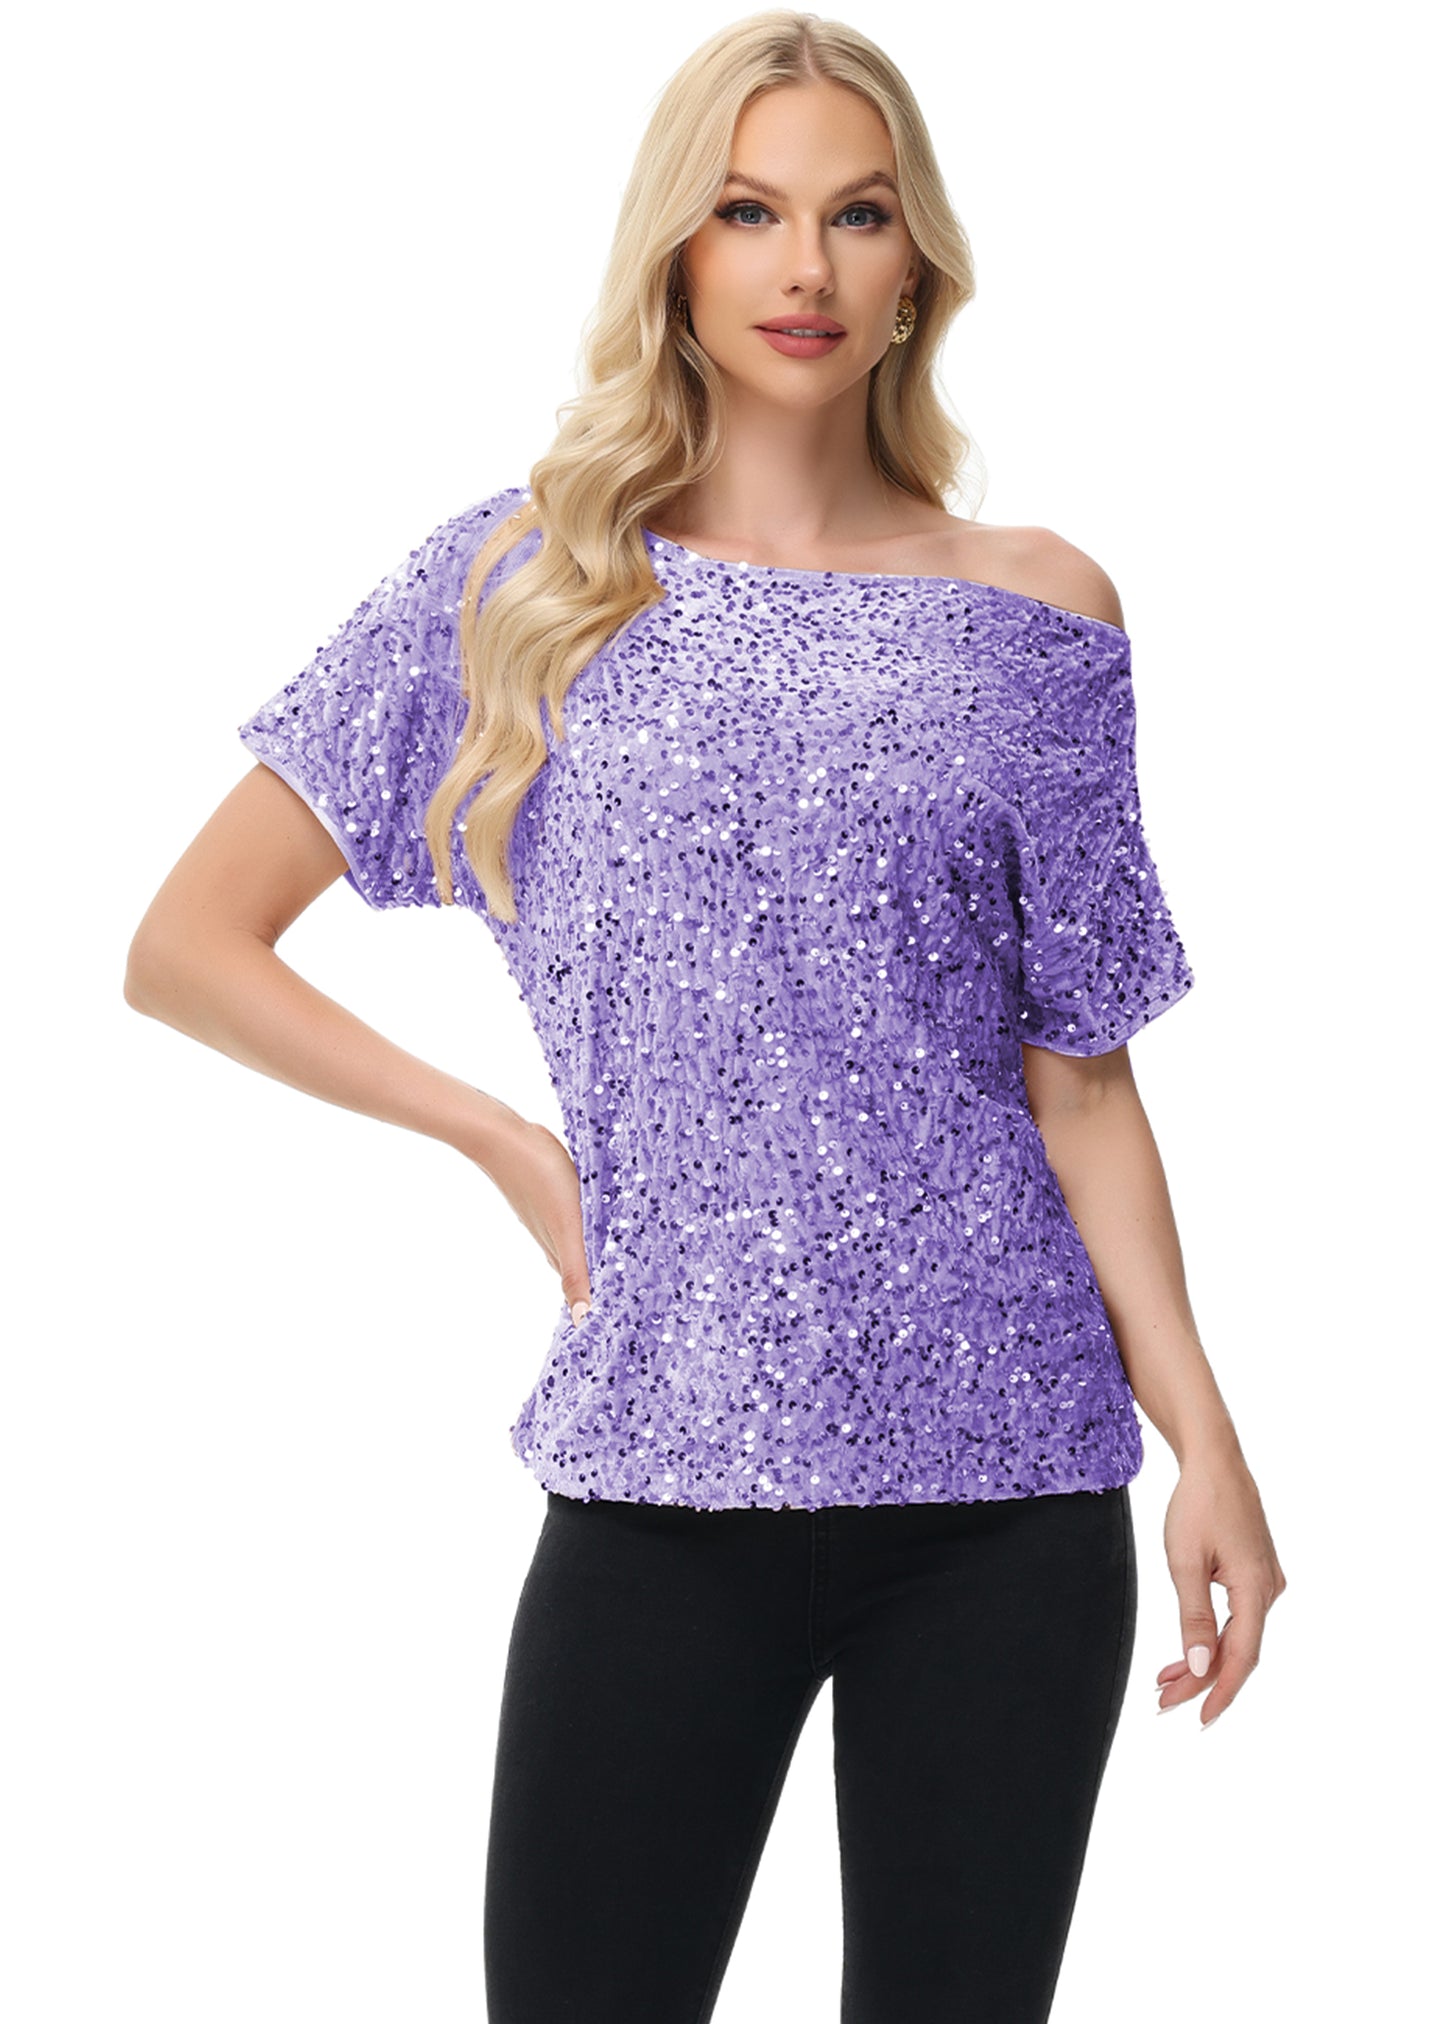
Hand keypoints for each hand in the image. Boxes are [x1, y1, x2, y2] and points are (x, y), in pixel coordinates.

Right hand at [466, 1115, 593, 1327]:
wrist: (500, 1136)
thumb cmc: (538, 1177)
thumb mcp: (567, 1226)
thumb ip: (576, 1271)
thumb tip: (584, 1319)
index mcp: (558, 1247)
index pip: (577, 1286)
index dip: (594, 1301)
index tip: (612, 1315)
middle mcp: (550, 1234)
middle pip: (575, 1265)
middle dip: (594, 1280)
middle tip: (620, 1292)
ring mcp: (544, 1212)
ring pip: (571, 1240)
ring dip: (588, 1251)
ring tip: (610, 1258)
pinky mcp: (544, 1190)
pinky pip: (568, 1215)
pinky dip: (582, 1225)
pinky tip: (590, 1216)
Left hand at [1155, 1450, 1285, 1727]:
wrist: (1215, 1461)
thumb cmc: (1198, 1504)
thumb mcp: (1185, 1561)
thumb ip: (1194, 1618)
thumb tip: (1201, 1668)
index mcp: (1256, 1588)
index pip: (1241, 1658)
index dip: (1220, 1693)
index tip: (1198, 1719)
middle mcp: (1269, 1590)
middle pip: (1238, 1652)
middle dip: (1202, 1681)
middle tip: (1163, 1702)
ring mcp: (1266, 1582)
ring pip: (1237, 1637)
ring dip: (1205, 1660)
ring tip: (1166, 1681)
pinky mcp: (1256, 1574)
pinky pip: (1237, 1618)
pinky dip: (1212, 1637)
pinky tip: (1188, 1652)